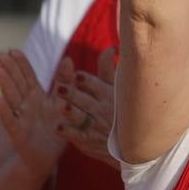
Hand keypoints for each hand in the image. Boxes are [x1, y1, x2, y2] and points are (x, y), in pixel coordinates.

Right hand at [0, 50, 71, 177]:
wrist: (48, 157)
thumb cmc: (55, 129)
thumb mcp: (63, 104)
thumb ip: (65, 82)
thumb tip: (68, 59)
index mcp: (37, 96)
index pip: (28, 76)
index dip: (21, 63)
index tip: (13, 50)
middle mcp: (27, 104)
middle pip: (17, 83)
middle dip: (9, 68)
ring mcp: (21, 118)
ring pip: (12, 97)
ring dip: (4, 83)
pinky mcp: (18, 134)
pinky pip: (10, 120)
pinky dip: (4, 109)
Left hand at [56, 47, 119, 167]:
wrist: (131, 141)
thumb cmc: (120, 110)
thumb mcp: (117, 89)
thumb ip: (108, 69)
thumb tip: (110, 48)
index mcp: (107, 93)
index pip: (94, 84)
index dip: (86, 81)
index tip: (77, 76)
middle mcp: (101, 109)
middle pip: (84, 99)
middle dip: (72, 94)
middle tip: (60, 88)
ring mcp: (95, 125)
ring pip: (80, 117)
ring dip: (70, 112)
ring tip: (62, 106)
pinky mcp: (88, 141)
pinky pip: (78, 136)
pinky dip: (68, 132)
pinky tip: (58, 128)